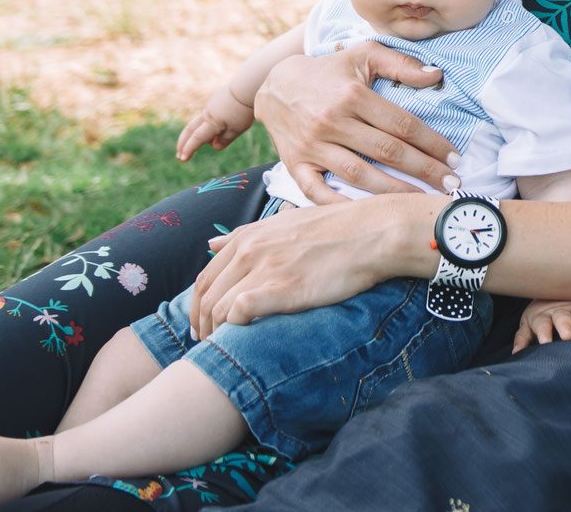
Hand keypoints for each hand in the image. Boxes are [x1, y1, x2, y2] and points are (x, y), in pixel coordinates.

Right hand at [176, 87, 255, 161]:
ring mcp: (211, 105)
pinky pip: (207, 115)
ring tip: (195, 145)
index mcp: (212, 122)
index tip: (182, 159)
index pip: (197, 138)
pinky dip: (205, 125)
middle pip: (190, 128)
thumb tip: (214, 146)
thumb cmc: (244, 109)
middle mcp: (208, 113)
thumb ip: (225, 139)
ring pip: (199, 122)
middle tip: (179, 154)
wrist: (247, 86)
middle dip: (183, 142)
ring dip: (194, 133)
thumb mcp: (238, 128)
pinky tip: (211, 129)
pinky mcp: (216, 100)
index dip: (189, 149)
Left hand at [192, 196, 409, 336]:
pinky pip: (239, 313)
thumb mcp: (286, 222)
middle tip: (206, 343)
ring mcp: (264, 268)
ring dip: (215, 334)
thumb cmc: (337, 229)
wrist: (372, 232)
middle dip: (200, 324)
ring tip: (223, 348)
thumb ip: (246, 234)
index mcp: (249, 236)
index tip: (202, 323)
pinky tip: (244, 338)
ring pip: (218, 309)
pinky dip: (234, 329)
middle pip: (206, 296)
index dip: (197, 305)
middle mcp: (250, 250)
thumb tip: (213, 243)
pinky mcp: (282, 288)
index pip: (204, 277)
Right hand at [255, 43, 457, 202]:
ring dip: (394, 191)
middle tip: (451, 184)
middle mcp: (332, 122)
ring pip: (358, 175)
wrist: (274, 84)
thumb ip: (401, 64)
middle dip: (424, 170)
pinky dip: (339, 206)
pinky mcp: (295, 164)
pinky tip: (366, 215)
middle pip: (387, 152)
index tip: (455, 157)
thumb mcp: (363, 55)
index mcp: (353, 96)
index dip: (432, 143)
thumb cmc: (328, 70)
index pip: (402, 124)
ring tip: (421, 200)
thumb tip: (437, 75)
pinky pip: (316, 191)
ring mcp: (312, 146)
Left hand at [510, 299, 570, 352]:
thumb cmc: (540, 316)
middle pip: (562, 317)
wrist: (551, 291)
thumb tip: (516, 353)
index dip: (543, 332)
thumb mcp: (528, 325)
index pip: (542, 324)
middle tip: (568, 336)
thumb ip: (523, 338)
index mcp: (543, 317)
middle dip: (565, 326)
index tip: (545, 342)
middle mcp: (560, 312)